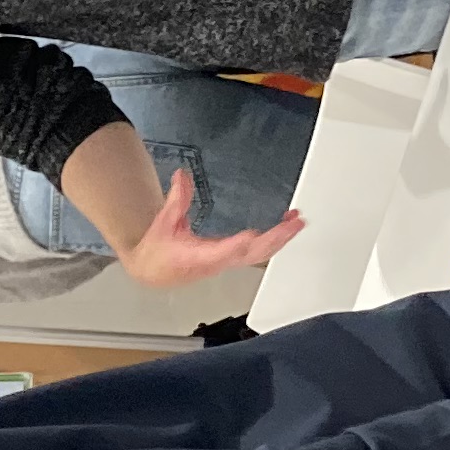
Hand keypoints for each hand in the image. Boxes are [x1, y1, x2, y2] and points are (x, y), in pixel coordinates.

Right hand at [118, 166, 304, 289]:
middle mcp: (218, 262)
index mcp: (199, 257)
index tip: (250, 236)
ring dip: (280, 239)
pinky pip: (258, 253)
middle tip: (294, 223)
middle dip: (276, 238)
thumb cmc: (158, 254)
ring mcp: (227, 262)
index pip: (222, 252)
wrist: (154, 273)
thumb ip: (177, 198)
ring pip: (259, 255)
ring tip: (296, 222)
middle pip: (253, 253)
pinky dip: (274, 241)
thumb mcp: (165, 222)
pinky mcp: (231, 260)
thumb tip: (182, 176)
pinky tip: (284, 230)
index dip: (236, 245)